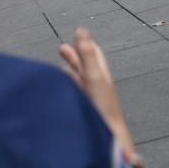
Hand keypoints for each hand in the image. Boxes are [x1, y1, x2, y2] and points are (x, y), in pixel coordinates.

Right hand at [59, 27, 134, 153]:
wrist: (107, 138)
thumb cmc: (102, 107)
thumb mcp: (93, 76)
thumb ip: (86, 54)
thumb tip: (82, 29)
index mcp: (101, 76)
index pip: (95, 55)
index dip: (87, 44)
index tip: (78, 35)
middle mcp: (98, 86)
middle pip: (86, 66)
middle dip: (75, 56)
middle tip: (61, 47)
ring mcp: (92, 99)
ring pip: (80, 81)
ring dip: (71, 71)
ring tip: (60, 66)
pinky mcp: (85, 110)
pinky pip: (76, 94)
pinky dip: (69, 87)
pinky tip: (64, 88)